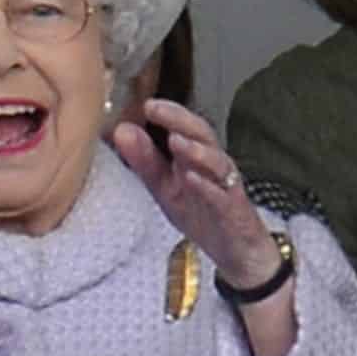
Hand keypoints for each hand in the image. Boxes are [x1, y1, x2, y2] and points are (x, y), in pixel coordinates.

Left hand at [112, 100, 294, 355]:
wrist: (236, 251)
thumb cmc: (202, 214)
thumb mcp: (165, 189)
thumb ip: (145, 162)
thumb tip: (121, 131)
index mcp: (195, 159)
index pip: (183, 129)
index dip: (167, 114)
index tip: (145, 103)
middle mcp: (213, 166)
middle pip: (202, 135)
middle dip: (180, 120)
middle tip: (157, 108)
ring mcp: (225, 186)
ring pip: (216, 162)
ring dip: (196, 150)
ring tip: (175, 141)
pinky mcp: (234, 209)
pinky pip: (221, 195)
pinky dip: (206, 186)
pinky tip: (191, 178)